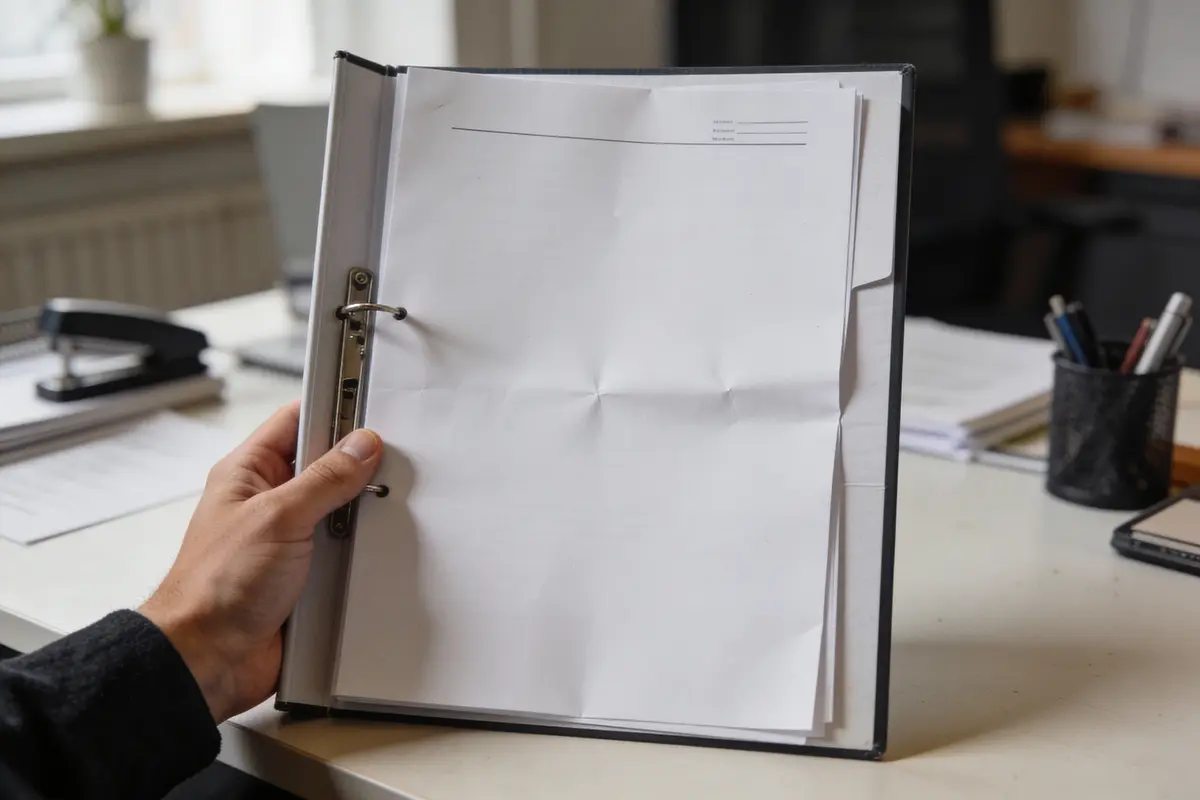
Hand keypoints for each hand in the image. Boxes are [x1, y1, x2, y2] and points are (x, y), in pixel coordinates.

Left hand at [140, 402, 381, 721]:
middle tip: (389, 465)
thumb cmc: (214, 587)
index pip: (296, 420)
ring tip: (383, 511)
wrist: (208, 660)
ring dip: (361, 517)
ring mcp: (290, 540)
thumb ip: (325, 479)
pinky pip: (345, 554)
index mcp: (249, 473)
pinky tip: (379, 552)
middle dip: (358, 468)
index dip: (333, 410)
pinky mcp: (307, 577)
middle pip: (326, 466)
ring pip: (340, 512)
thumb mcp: (277, 517)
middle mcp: (270, 503)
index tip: (370, 408)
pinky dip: (363, 555)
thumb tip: (362, 447)